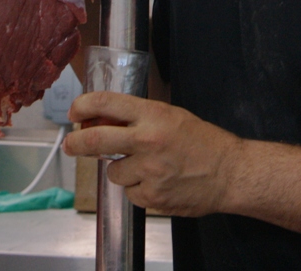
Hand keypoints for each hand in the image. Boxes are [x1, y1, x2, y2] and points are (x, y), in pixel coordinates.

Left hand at [63, 92, 242, 216]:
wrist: (228, 172)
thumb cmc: (204, 141)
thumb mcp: (172, 116)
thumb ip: (141, 118)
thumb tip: (107, 120)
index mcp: (153, 115)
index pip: (107, 103)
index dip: (84, 105)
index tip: (75, 111)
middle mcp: (147, 141)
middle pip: (96, 140)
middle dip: (77, 142)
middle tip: (71, 144)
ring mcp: (148, 171)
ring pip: (114, 172)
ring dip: (123, 170)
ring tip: (147, 167)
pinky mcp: (151, 197)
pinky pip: (130, 193)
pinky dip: (138, 189)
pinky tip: (157, 182)